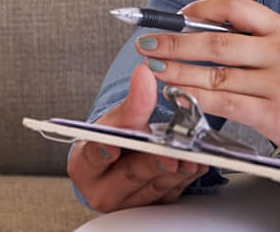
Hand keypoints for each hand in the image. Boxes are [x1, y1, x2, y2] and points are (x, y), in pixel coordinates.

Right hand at [66, 64, 207, 211]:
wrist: (125, 154)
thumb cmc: (114, 135)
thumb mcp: (120, 116)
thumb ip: (133, 99)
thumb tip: (144, 72)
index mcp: (83, 167)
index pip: (91, 159)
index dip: (101, 151)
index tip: (111, 147)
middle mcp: (102, 190)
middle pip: (128, 175)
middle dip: (151, 164)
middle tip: (168, 155)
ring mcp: (128, 202)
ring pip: (154, 187)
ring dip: (175, 171)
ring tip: (190, 158)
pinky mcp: (151, 206)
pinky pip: (171, 193)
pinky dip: (185, 178)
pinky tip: (195, 165)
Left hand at [134, 0, 279, 159]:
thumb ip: (256, 38)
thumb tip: (205, 31)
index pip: (235, 7)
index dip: (200, 9)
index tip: (176, 17)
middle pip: (216, 43)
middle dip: (175, 43)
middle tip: (148, 44)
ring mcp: (277, 83)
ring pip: (215, 75)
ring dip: (178, 72)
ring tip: (154, 69)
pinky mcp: (272, 113)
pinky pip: (225, 103)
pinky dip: (197, 98)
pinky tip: (178, 94)